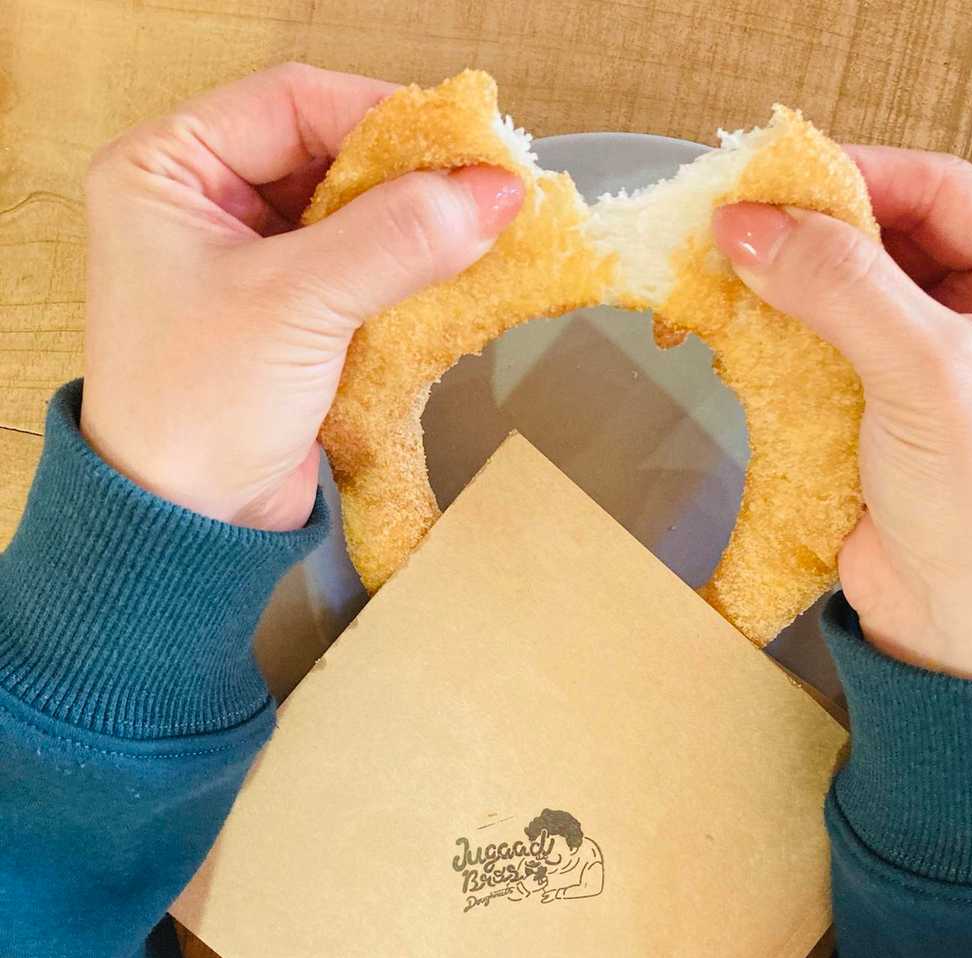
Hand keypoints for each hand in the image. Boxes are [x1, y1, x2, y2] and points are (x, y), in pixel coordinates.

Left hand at [80, 64, 522, 531]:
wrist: (186, 526)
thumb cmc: (195, 410)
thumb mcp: (297, 306)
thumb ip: (395, 240)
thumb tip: (490, 193)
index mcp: (167, 171)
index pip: (291, 103)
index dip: (381, 115)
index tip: (463, 143)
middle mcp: (201, 204)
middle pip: (326, 155)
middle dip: (405, 176)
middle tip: (485, 189)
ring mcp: (245, 262)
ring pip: (349, 216)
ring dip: (412, 228)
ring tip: (482, 232)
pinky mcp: (285, 317)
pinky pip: (357, 271)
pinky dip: (404, 275)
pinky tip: (452, 277)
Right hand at [713, 151, 971, 679]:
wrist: (955, 629)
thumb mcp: (928, 374)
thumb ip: (842, 287)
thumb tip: (751, 225)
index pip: (945, 192)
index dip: (859, 176)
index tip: (777, 176)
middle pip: (892, 237)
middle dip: (815, 231)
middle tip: (739, 220)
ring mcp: (936, 363)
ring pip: (852, 292)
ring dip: (791, 284)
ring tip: (729, 267)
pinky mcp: (883, 410)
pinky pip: (826, 349)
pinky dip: (782, 336)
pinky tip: (744, 325)